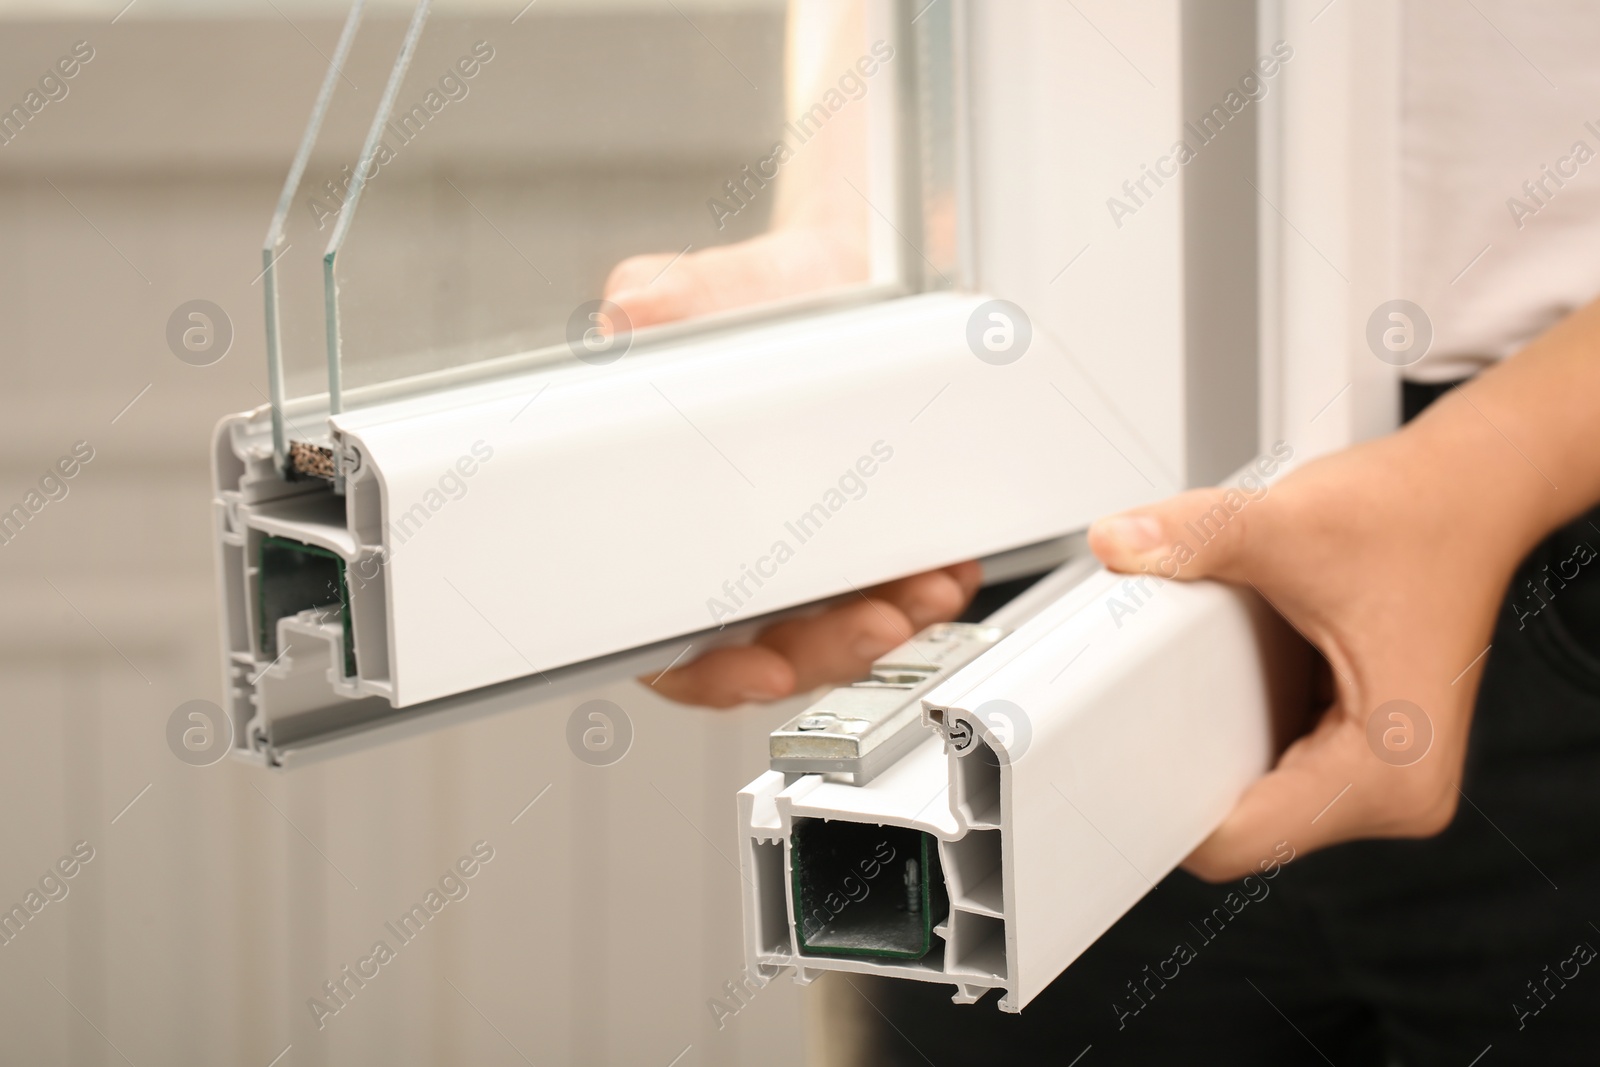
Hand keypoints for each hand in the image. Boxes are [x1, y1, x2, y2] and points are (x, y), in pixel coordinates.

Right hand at [612, 225, 974, 708]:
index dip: (707, 672)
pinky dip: (926, 592)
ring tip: (928, 592)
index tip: (758, 669)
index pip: (670, 636)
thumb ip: (664, 302)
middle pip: (770, 651)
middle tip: (873, 623)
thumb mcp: (707, 294)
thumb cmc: (763, 298)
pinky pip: (897, 593)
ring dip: (887, 627)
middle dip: (829, 650)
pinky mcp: (871, 544)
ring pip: (840, 634)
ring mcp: (808, 559)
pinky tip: (948, 570)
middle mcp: (738, 556)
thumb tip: (627, 312)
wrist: (843, 274)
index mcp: (673, 526)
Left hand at [1088, 400, 1552, 880]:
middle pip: (1247, 830)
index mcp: (1389, 774)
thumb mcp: (1288, 524)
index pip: (1242, 842)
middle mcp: (1397, 792)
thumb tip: (1119, 543)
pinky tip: (1234, 683)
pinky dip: (1244, 732)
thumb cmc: (1417, 516)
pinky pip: (1278, 772)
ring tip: (1199, 683)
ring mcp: (1384, 778)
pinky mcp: (1368, 753)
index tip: (1110, 770)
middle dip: (1187, 773)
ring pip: (1260, 803)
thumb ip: (1195, 536)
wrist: (1469, 490)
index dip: (1164, 811)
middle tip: (1141, 708)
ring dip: (1217, 752)